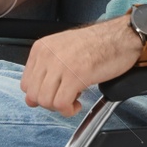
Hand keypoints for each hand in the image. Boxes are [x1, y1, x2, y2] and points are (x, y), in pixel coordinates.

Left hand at [20, 17, 142, 117]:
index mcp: (42, 48)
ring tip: (74, 99)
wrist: (120, 36)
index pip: (26, 84)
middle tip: (65, 98)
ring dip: (60, 107)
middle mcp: (47, 55)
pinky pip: (61, 104)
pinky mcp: (75, 76)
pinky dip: (69, 110)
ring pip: (45, 102)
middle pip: (33, 95)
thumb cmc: (97, 44)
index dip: (40, 94)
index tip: (55, 93)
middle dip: (49, 103)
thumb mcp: (63, 49)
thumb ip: (46, 69)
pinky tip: (78, 103)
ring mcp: (61, 65)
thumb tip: (33, 98)